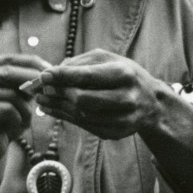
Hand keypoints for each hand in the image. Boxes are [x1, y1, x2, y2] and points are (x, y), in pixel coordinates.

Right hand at [0, 53, 48, 182]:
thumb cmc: (3, 118)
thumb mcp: (16, 92)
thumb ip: (27, 78)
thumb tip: (49, 69)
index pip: (9, 58)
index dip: (34, 64)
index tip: (53, 72)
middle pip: (8, 73)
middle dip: (32, 82)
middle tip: (47, 92)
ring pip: (10, 94)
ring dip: (24, 109)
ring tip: (21, 120)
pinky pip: (7, 110)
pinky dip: (17, 120)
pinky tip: (10, 129)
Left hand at [25, 49, 173, 140]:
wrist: (151, 102)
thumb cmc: (124, 75)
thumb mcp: (108, 60)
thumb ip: (80, 63)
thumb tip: (51, 74)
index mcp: (124, 74)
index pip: (88, 76)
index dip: (63, 76)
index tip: (44, 75)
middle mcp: (126, 98)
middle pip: (83, 100)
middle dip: (59, 93)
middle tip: (42, 88)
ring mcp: (123, 119)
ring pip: (81, 115)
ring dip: (57, 106)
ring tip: (41, 98)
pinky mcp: (116, 133)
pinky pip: (84, 126)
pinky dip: (65, 116)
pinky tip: (52, 109)